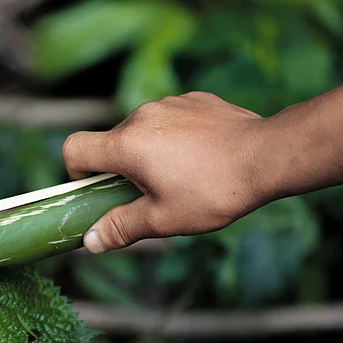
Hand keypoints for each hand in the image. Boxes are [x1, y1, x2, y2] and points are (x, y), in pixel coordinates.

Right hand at [62, 92, 265, 253]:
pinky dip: (174, 139)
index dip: (76, 172)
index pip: (74, 148)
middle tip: (150, 195)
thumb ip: (121, 228)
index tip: (98, 190)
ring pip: (142, 131)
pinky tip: (200, 158)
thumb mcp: (163, 220)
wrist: (269, 155)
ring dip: (149, 153)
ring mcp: (169, 104)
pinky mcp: (193, 100)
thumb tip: (90, 242)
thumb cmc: (214, 191)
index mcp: (127, 144)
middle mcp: (142, 116)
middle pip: (111, 142)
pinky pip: (169, 120)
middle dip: (120, 170)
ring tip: (182, 177)